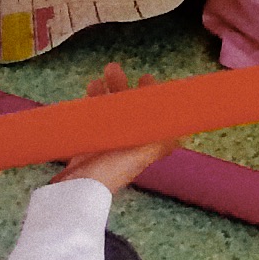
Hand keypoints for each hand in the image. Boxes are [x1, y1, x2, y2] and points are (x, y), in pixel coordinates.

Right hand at [54, 60, 172, 193]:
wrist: (76, 191)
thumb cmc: (111, 171)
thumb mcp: (140, 155)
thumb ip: (160, 143)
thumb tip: (182, 130)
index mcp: (141, 145)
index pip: (150, 115)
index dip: (150, 96)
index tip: (145, 78)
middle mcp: (125, 143)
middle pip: (126, 108)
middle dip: (122, 87)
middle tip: (112, 68)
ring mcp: (104, 143)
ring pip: (106, 111)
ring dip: (104, 93)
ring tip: (97, 78)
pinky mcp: (85, 145)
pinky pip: (89, 119)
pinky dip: (89, 105)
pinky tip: (86, 93)